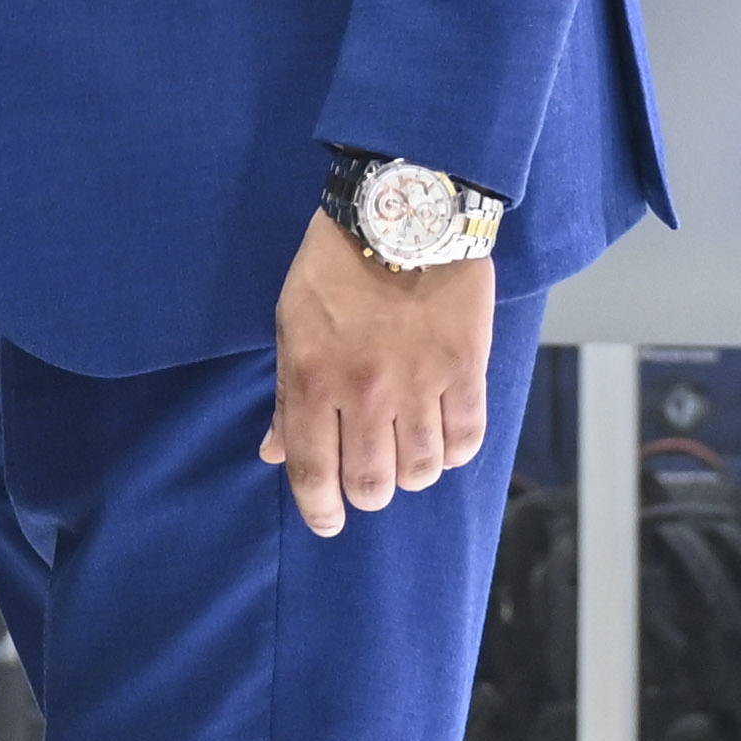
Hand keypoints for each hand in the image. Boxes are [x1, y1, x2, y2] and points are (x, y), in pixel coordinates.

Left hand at [264, 209, 501, 538]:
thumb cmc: (335, 270)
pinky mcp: (465, 371)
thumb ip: (288, 397)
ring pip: (422, 470)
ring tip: (406, 453)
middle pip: (372, 482)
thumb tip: (274, 453)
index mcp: (313, 379)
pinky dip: (454, 452)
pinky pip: (466, 440)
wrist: (403, 217)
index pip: (314, 470)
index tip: (328, 523)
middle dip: (368, 493)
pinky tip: (443, 439)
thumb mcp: (291, 326)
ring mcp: (419, 383)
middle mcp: (365, 391)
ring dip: (412, 473)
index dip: (320, 509)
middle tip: (369, 480)